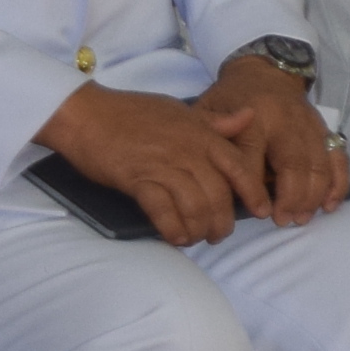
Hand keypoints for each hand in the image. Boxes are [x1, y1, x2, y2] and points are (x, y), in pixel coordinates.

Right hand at [32, 84, 265, 246]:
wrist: (87, 114)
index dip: (253, 192)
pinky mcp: (137, 180)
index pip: (238, 167)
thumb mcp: (181, 111)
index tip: (262, 211)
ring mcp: (163, 166)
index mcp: (202, 135)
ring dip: (199, 229)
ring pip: (195, 205)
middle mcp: (188, 152)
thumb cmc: (133, 111)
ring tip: (197, 239)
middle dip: (223, 221)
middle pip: (218, 194)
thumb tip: (248, 117)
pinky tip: (176, 238)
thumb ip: (215, 122)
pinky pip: (163, 210)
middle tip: (219, 235)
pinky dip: (173, 228)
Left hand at [196, 55, 348, 224]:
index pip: (252, 157)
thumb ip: (208, 139)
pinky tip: (330, 204)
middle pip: (293, 163)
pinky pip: (338, 157)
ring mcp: (309, 125)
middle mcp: (285, 121)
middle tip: (283, 220)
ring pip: (318, 163)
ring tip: (302, 218)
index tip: (257, 213)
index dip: (254, 188)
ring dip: (313, 194)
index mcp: (252, 118)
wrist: (266, 71)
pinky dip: (338, 182)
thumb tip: (207, 174)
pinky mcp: (324, 130)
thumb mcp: (208, 110)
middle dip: (291, 196)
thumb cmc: (231, 97)